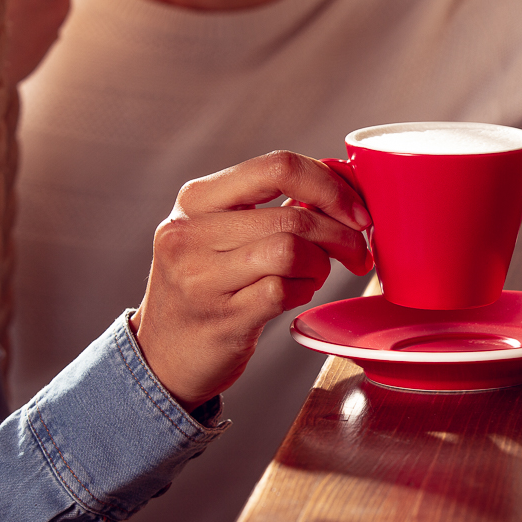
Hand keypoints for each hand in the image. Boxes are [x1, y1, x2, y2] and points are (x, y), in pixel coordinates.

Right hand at [130, 151, 374, 411]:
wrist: (163, 354)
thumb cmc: (207, 285)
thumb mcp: (222, 234)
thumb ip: (272, 206)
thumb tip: (342, 187)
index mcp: (196, 199)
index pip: (277, 167)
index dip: (329, 185)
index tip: (357, 210)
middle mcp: (190, 233)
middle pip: (293, 216)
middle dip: (342, 233)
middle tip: (357, 249)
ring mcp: (201, 277)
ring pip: (291, 251)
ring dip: (321, 263)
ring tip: (316, 272)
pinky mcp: (222, 317)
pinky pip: (284, 291)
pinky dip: (305, 290)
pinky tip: (298, 292)